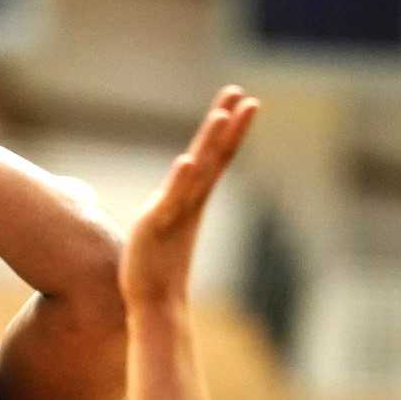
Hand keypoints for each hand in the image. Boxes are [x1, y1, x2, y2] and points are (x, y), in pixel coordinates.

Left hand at [118, 88, 257, 309]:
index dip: (231, 128)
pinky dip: (181, 179)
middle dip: (229, 126)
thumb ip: (175, 204)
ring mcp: (176, 212)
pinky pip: (172, 199)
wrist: (156, 303)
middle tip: (245, 97)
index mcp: (194, 198)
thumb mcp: (167, 224)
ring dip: (210, 143)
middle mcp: (191, 201)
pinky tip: (187, 160)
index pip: (218, 156)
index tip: (243, 100)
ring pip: (199, 172)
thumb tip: (179, 192)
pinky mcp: (157, 225)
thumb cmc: (159, 266)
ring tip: (220, 114)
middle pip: (215, 156)